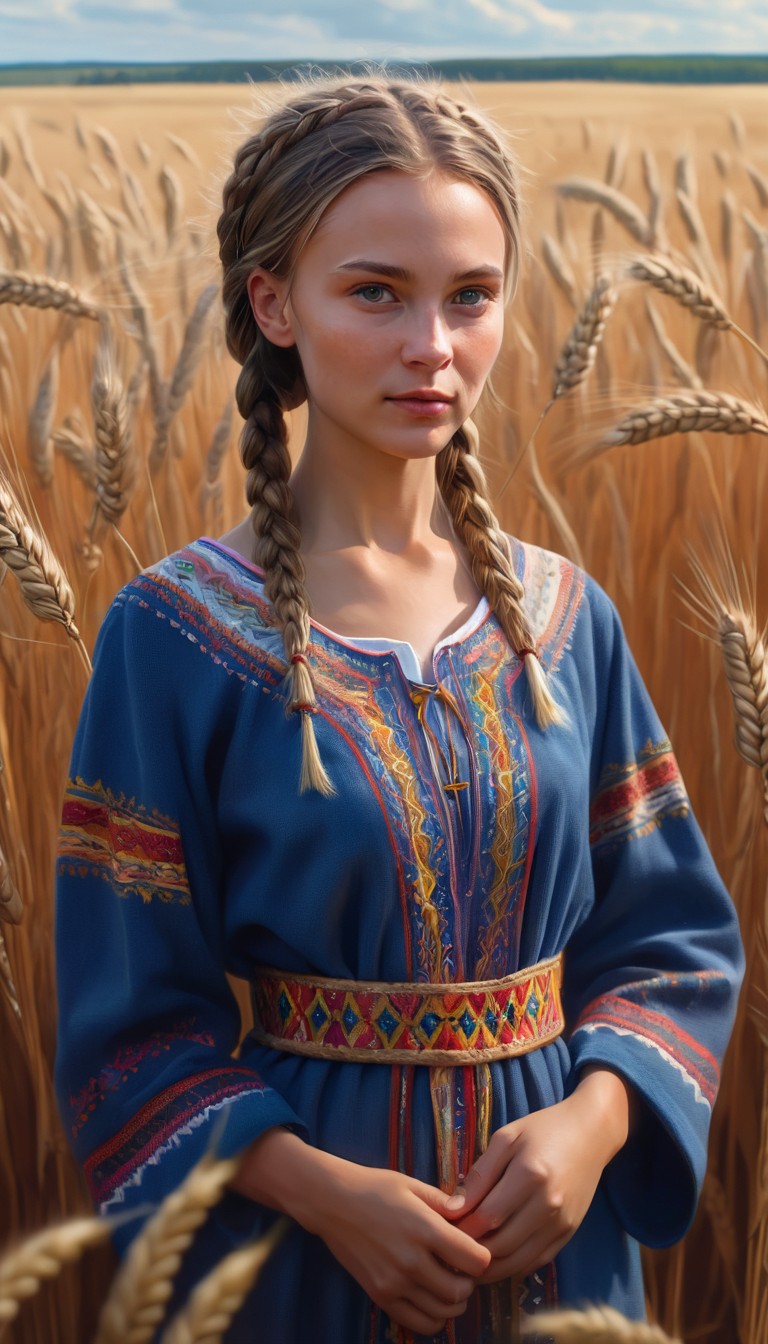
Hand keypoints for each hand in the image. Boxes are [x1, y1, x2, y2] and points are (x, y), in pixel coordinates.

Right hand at [316, 1164, 491, 1334]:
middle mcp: (412, 1261)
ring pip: (442, 1312)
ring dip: (453, 1302)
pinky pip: (418, 1323)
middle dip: (469, 1282)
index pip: (476, 1260)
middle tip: (462, 1269)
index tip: (475, 1250)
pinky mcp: (380, 1296)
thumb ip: (444, 1202)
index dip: (482, 1257)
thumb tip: (471, 1213)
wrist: (331, 1202)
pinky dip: (433, 1318)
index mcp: (425, 1229)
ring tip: (448, 1284)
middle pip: (461, 1291)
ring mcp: (395, 1282)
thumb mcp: (412, 1185)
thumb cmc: (374, 1188)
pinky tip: (430, 1298)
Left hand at [445, 1068, 631, 1282]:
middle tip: (451, 1250)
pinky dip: (514, 1267)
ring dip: (490, 1268)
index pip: (486, 1217)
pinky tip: (496, 1260)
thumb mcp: (506, 1138)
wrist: (591, 1132)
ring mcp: (562, 1222)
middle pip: (501, 1245)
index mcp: (529, 1174)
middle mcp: (548, 1204)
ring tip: (468, 1261)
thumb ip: (480, 1174)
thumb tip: (454, 1208)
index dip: (462, 1229)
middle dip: (472, 1253)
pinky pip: (537, 1261)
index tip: (444, 1229)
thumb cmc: (543, 1129)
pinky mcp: (570, 1232)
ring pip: (518, 1261)